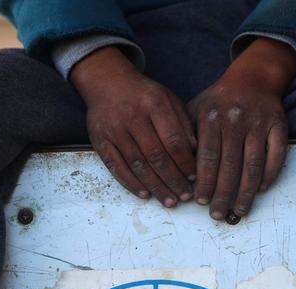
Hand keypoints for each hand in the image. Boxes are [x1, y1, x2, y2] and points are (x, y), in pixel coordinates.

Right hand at [71, 46, 195, 206]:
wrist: (106, 82)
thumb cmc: (143, 95)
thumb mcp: (168, 99)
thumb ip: (183, 123)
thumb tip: (195, 152)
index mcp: (154, 104)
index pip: (173, 140)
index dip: (185, 163)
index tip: (194, 178)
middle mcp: (133, 116)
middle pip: (156, 156)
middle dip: (173, 180)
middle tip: (185, 196)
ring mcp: (114, 130)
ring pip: (138, 165)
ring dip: (155, 186)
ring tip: (169, 200)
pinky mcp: (100, 141)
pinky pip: (116, 167)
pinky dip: (131, 183)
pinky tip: (145, 194)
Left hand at [188, 37, 295, 219]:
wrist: (253, 77)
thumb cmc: (219, 102)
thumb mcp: (197, 109)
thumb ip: (186, 135)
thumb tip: (178, 171)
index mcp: (211, 116)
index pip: (207, 156)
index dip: (204, 181)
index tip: (200, 202)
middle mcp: (235, 120)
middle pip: (229, 165)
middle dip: (222, 193)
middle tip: (217, 214)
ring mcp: (258, 123)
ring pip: (253, 164)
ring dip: (246, 192)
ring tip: (239, 210)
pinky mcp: (279, 125)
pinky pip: (276, 155)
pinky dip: (270, 174)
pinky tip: (260, 190)